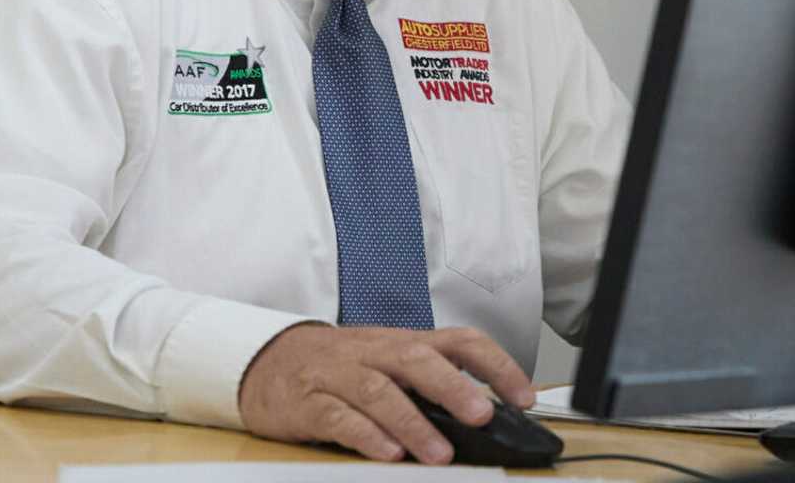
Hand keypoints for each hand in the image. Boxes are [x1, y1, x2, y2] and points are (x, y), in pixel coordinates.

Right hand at [237, 323, 535, 463]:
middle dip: (453, 387)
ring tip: (438, 453)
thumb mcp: (388, 364)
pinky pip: (340, 416)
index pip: (457, 340)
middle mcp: (375, 352)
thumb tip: (488, 414)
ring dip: (412, 422)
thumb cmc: (341, 366)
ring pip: (379, 390)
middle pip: (416, 359)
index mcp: (402, 343)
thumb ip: (429, 383)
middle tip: (482, 416)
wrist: (270, 360)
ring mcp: (340, 374)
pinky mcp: (310, 401)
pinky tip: (387, 454)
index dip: (494, 364)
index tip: (524, 396)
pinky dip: (366, 434)